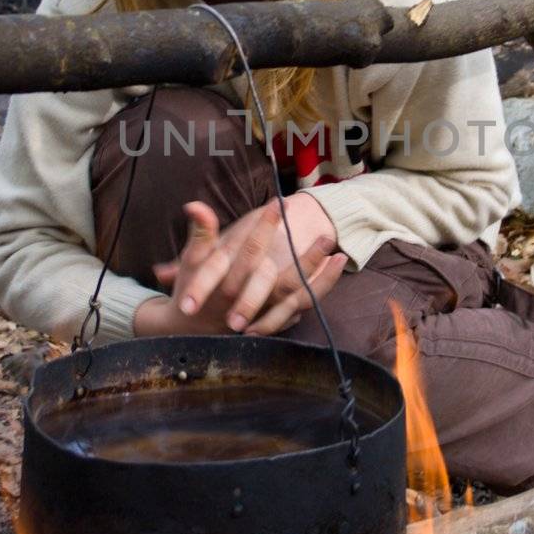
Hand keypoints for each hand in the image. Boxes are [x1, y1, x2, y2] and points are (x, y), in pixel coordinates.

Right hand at [134, 199, 345, 336]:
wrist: (193, 330)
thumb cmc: (193, 292)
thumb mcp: (192, 263)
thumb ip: (201, 234)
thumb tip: (195, 205)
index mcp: (228, 282)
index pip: (250, 250)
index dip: (264, 226)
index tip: (279, 203)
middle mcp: (249, 302)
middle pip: (282, 281)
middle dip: (307, 258)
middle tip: (327, 235)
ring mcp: (264, 315)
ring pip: (298, 298)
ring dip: (322, 278)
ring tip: (341, 256)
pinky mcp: (274, 322)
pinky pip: (301, 309)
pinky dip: (318, 291)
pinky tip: (334, 272)